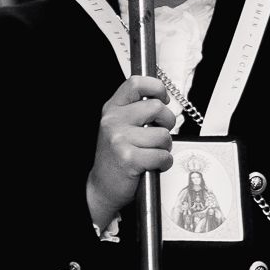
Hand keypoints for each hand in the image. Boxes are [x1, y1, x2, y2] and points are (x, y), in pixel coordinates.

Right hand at [87, 75, 176, 229]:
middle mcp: (113, 121)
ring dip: (165, 147)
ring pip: (163, 134)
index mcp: (112, 109)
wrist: (102, 187)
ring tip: (152, 152)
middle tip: (159, 133)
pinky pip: (162, 155)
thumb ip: (137, 108)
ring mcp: (119, 140)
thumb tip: (163, 96)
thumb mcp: (120, 125)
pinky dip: (164, 162)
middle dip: (167, 122)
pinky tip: (153, 165)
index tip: (162, 99)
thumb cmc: (117, 155)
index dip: (156, 87)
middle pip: (157, 107)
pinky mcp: (128, 159)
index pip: (137, 83)